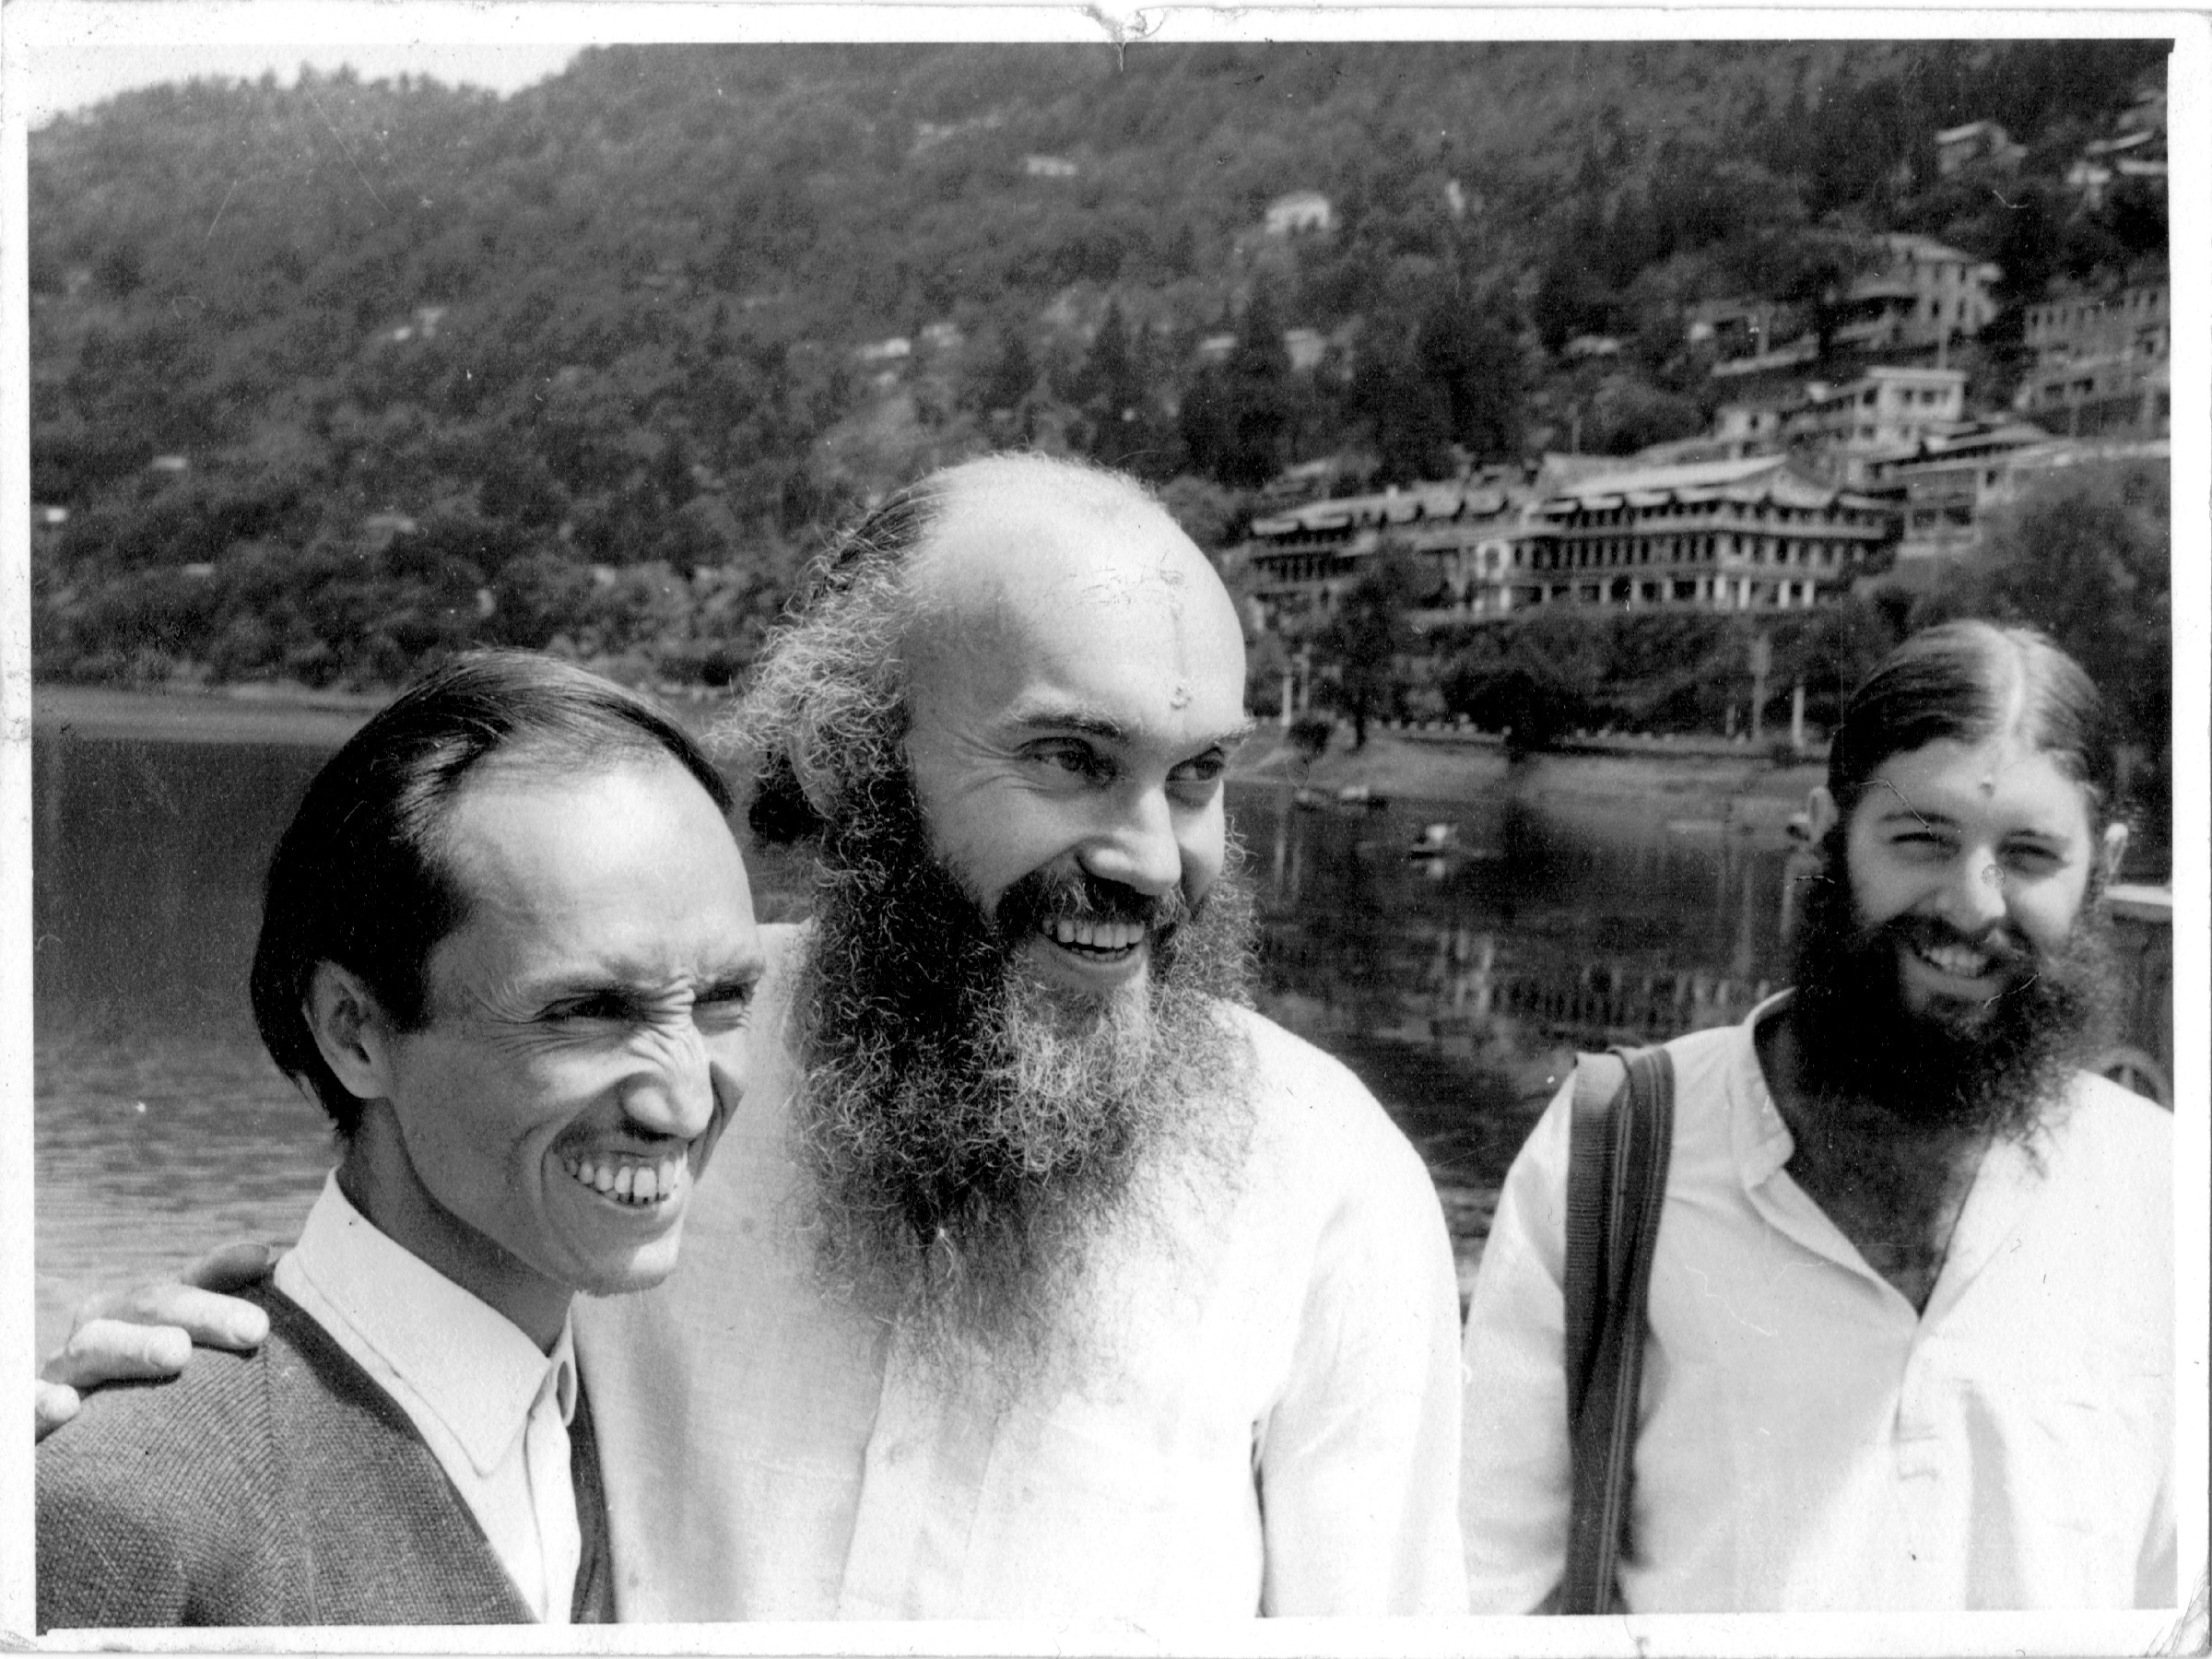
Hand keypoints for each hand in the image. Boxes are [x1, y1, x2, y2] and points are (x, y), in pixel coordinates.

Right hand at [35, 1241, 280, 1442]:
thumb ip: (214, 1305)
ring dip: (134, 1347)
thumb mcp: (171, 1344)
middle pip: (150, 1308)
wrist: (58, 1430)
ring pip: (93, 1348)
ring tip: (177, 1353)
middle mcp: (100, 1332)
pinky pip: (27, 1407)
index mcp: (138, 1314)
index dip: (223, 1269)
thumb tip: (265, 1255)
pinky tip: (67, 1406)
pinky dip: (41, 1403)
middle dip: (203, 1313)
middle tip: (255, 1328)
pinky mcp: (27, 1414)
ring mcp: (62, 1371)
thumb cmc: (128, 1389)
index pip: (186, 1285)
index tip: (264, 1258)